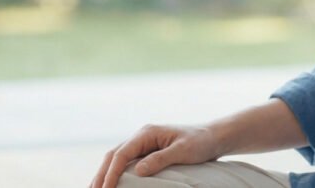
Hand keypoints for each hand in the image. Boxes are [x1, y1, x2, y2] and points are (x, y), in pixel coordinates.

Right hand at [89, 123, 222, 187]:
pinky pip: (125, 162)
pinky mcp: (147, 152)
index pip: (121, 154)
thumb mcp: (183, 151)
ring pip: (116, 159)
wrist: (213, 137)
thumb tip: (137, 170)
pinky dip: (115, 173)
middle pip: (113, 155)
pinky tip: (110, 184)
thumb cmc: (200, 142)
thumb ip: (161, 159)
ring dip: (104, 174)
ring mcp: (143, 144)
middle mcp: (141, 136)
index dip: (111, 173)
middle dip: (101, 175)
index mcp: (147, 133)